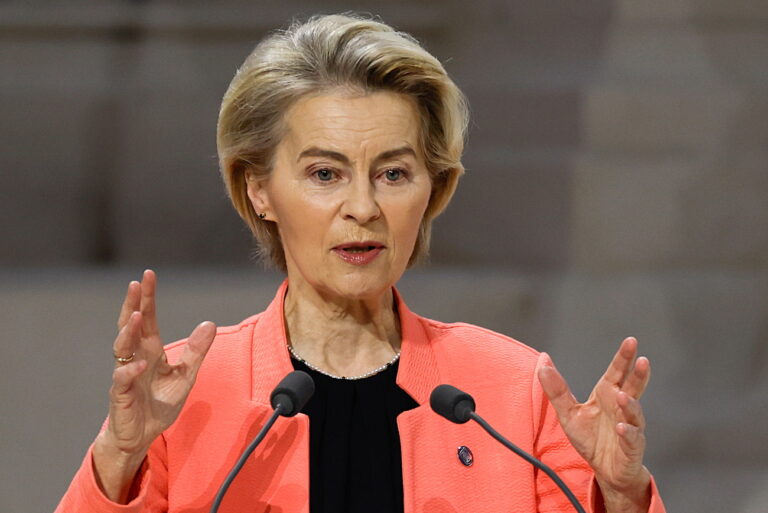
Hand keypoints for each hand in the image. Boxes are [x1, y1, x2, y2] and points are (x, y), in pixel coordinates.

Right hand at [93, 270, 215, 502]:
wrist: (142, 436)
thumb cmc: (159, 403)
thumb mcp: (185, 375)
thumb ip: (196, 351)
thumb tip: (209, 324)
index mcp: (150, 350)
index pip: (148, 318)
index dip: (147, 297)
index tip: (148, 275)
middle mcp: (135, 357)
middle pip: (131, 325)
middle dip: (133, 304)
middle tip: (136, 283)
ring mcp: (126, 375)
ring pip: (122, 348)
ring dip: (128, 332)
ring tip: (137, 316)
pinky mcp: (121, 396)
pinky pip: (122, 380)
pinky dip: (131, 371)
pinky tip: (141, 363)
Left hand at [538, 338, 651, 511]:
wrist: (604, 470)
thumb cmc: (591, 438)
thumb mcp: (568, 412)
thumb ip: (556, 388)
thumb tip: (543, 361)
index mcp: (607, 395)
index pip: (617, 372)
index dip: (624, 358)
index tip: (631, 341)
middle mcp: (621, 407)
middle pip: (633, 387)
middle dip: (638, 374)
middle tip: (642, 359)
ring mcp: (629, 426)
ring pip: (634, 412)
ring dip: (630, 404)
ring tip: (623, 395)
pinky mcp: (632, 447)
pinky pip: (632, 438)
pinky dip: (628, 432)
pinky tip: (621, 427)